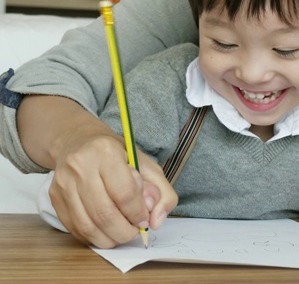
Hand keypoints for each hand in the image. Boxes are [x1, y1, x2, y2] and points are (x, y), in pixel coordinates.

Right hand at [48, 129, 176, 247]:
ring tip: (122, 233)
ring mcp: (63, 183)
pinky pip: (75, 228)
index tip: (144, 220)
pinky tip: (106, 232)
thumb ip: (161, 192)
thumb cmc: (119, 155)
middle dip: (125, 231)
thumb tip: (155, 221)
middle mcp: (80, 166)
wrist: (79, 142)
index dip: (138, 213)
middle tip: (135, 231)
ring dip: (110, 238)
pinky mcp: (54, 197)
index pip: (124, 193)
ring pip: (87, 226)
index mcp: (106, 152)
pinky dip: (94, 237)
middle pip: (104, 213)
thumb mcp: (148, 166)